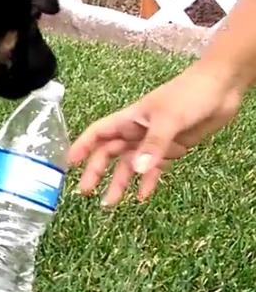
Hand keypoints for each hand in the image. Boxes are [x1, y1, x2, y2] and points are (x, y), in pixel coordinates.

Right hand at [68, 62, 243, 204]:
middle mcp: (137, 132)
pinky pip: (154, 169)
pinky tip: (143, 196)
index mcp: (129, 119)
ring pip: (129, 165)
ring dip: (120, 183)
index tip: (68, 165)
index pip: (98, 134)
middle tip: (86, 192)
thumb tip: (136, 171)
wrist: (222, 88)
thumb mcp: (170, 119)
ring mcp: (153, 142)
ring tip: (111, 203)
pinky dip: (148, 182)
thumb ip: (154, 145)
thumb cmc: (190, 94)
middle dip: (96, 172)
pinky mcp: (171, 149)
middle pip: (109, 154)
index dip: (81, 147)